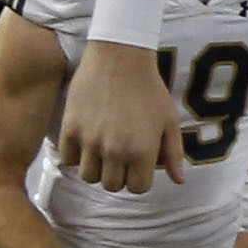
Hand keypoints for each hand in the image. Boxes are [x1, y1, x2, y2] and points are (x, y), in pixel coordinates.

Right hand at [57, 42, 188, 193]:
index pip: (138, 188)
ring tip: (103, 150)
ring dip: (97, 168)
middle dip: (119, 175)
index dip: (139, 179)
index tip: (138, 165)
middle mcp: (115, 151)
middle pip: (112, 186)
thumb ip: (174, 154)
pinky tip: (86, 141)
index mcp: (142, 152)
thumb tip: (178, 181)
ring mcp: (90, 142)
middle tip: (121, 156)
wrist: (119, 58)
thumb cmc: (149, 89)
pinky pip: (68, 160)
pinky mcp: (70, 129)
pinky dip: (76, 155)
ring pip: (88, 177)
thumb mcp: (169, 121)